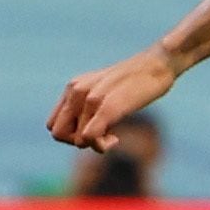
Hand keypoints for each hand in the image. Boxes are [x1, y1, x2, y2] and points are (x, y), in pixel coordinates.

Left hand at [49, 48, 180, 150]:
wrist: (157, 64)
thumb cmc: (133, 83)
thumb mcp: (103, 91)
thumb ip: (87, 110)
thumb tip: (83, 138)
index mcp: (72, 88)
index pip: (52, 125)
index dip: (69, 135)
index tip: (91, 131)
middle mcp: (77, 91)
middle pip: (59, 134)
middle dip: (77, 143)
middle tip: (100, 136)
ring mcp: (91, 98)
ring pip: (77, 140)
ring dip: (95, 145)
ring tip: (113, 135)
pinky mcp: (108, 107)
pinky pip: (90, 137)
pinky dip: (101, 145)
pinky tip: (116, 137)